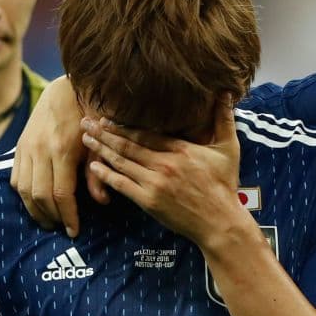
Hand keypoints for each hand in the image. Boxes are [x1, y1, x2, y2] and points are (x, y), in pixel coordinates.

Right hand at [11, 76, 106, 236]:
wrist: (66, 88)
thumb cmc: (90, 115)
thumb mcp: (100, 143)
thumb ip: (98, 173)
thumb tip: (102, 202)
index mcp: (62, 149)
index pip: (60, 194)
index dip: (67, 216)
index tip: (74, 231)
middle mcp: (40, 149)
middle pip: (39, 195)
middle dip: (51, 217)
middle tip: (62, 229)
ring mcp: (26, 147)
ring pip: (23, 189)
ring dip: (34, 210)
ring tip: (48, 221)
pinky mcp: (19, 145)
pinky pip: (15, 177)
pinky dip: (23, 194)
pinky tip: (35, 203)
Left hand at [82, 96, 248, 247]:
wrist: (220, 222)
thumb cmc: (225, 185)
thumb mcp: (229, 149)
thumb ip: (225, 119)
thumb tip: (227, 93)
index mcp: (181, 149)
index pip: (145, 133)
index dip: (123, 125)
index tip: (106, 117)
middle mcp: (164, 163)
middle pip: (128, 145)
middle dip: (104, 133)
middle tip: (86, 122)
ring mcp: (155, 183)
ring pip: (122, 162)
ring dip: (101, 150)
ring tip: (86, 139)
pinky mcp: (149, 201)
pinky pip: (122, 185)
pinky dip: (106, 175)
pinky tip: (94, 167)